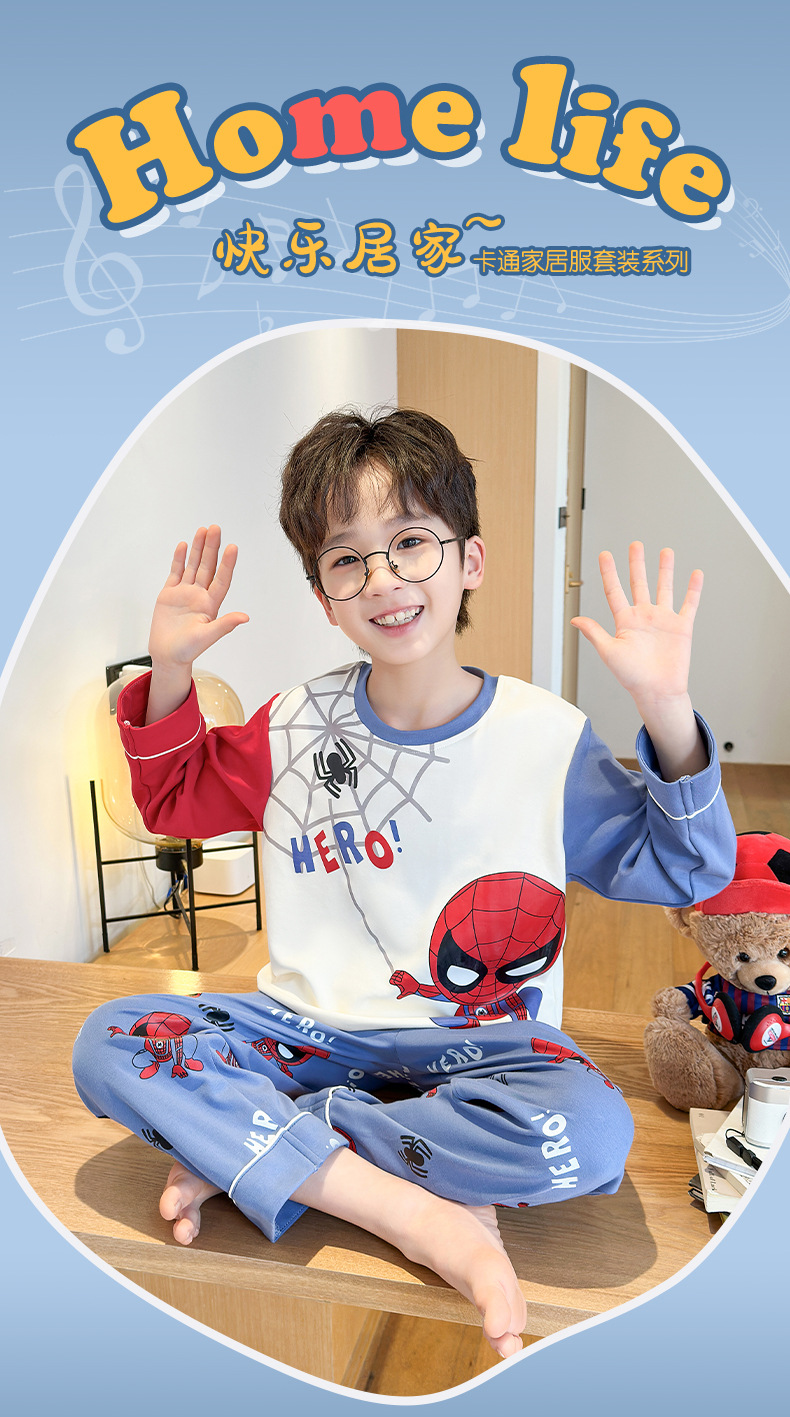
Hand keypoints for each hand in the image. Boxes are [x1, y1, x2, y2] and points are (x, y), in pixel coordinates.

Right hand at [149, 525, 248, 671]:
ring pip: (192, 566)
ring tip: (202, 530)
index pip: (221, 579)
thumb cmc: (188, 650)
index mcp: (210, 605)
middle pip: (207, 567)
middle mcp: (199, 595)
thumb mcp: (207, 637)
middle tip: (215, 529)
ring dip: (197, 549)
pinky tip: (183, 546)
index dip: (227, 564)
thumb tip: (245, 617)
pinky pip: (175, 573)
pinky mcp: (169, 594)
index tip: (232, 548)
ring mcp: (184, 593)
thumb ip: (224, 625)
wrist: (167, 655)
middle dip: (211, 548)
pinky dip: (178, 559)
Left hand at [571, 543, 701, 712]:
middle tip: (635, 545)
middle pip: (639, 583)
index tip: (605, 555)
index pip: (614, 591)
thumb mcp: (609, 652)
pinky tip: (696, 574)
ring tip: (666, 552)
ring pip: (664, 588)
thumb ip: (594, 633)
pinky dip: (693, 589)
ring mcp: (663, 620)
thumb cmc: (632, 677)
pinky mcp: (682, 627)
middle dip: (637, 563)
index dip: (609, 572)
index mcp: (625, 622)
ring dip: (665, 570)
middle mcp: (644, 617)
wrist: (657, 691)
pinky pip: (689, 603)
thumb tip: (574, 619)